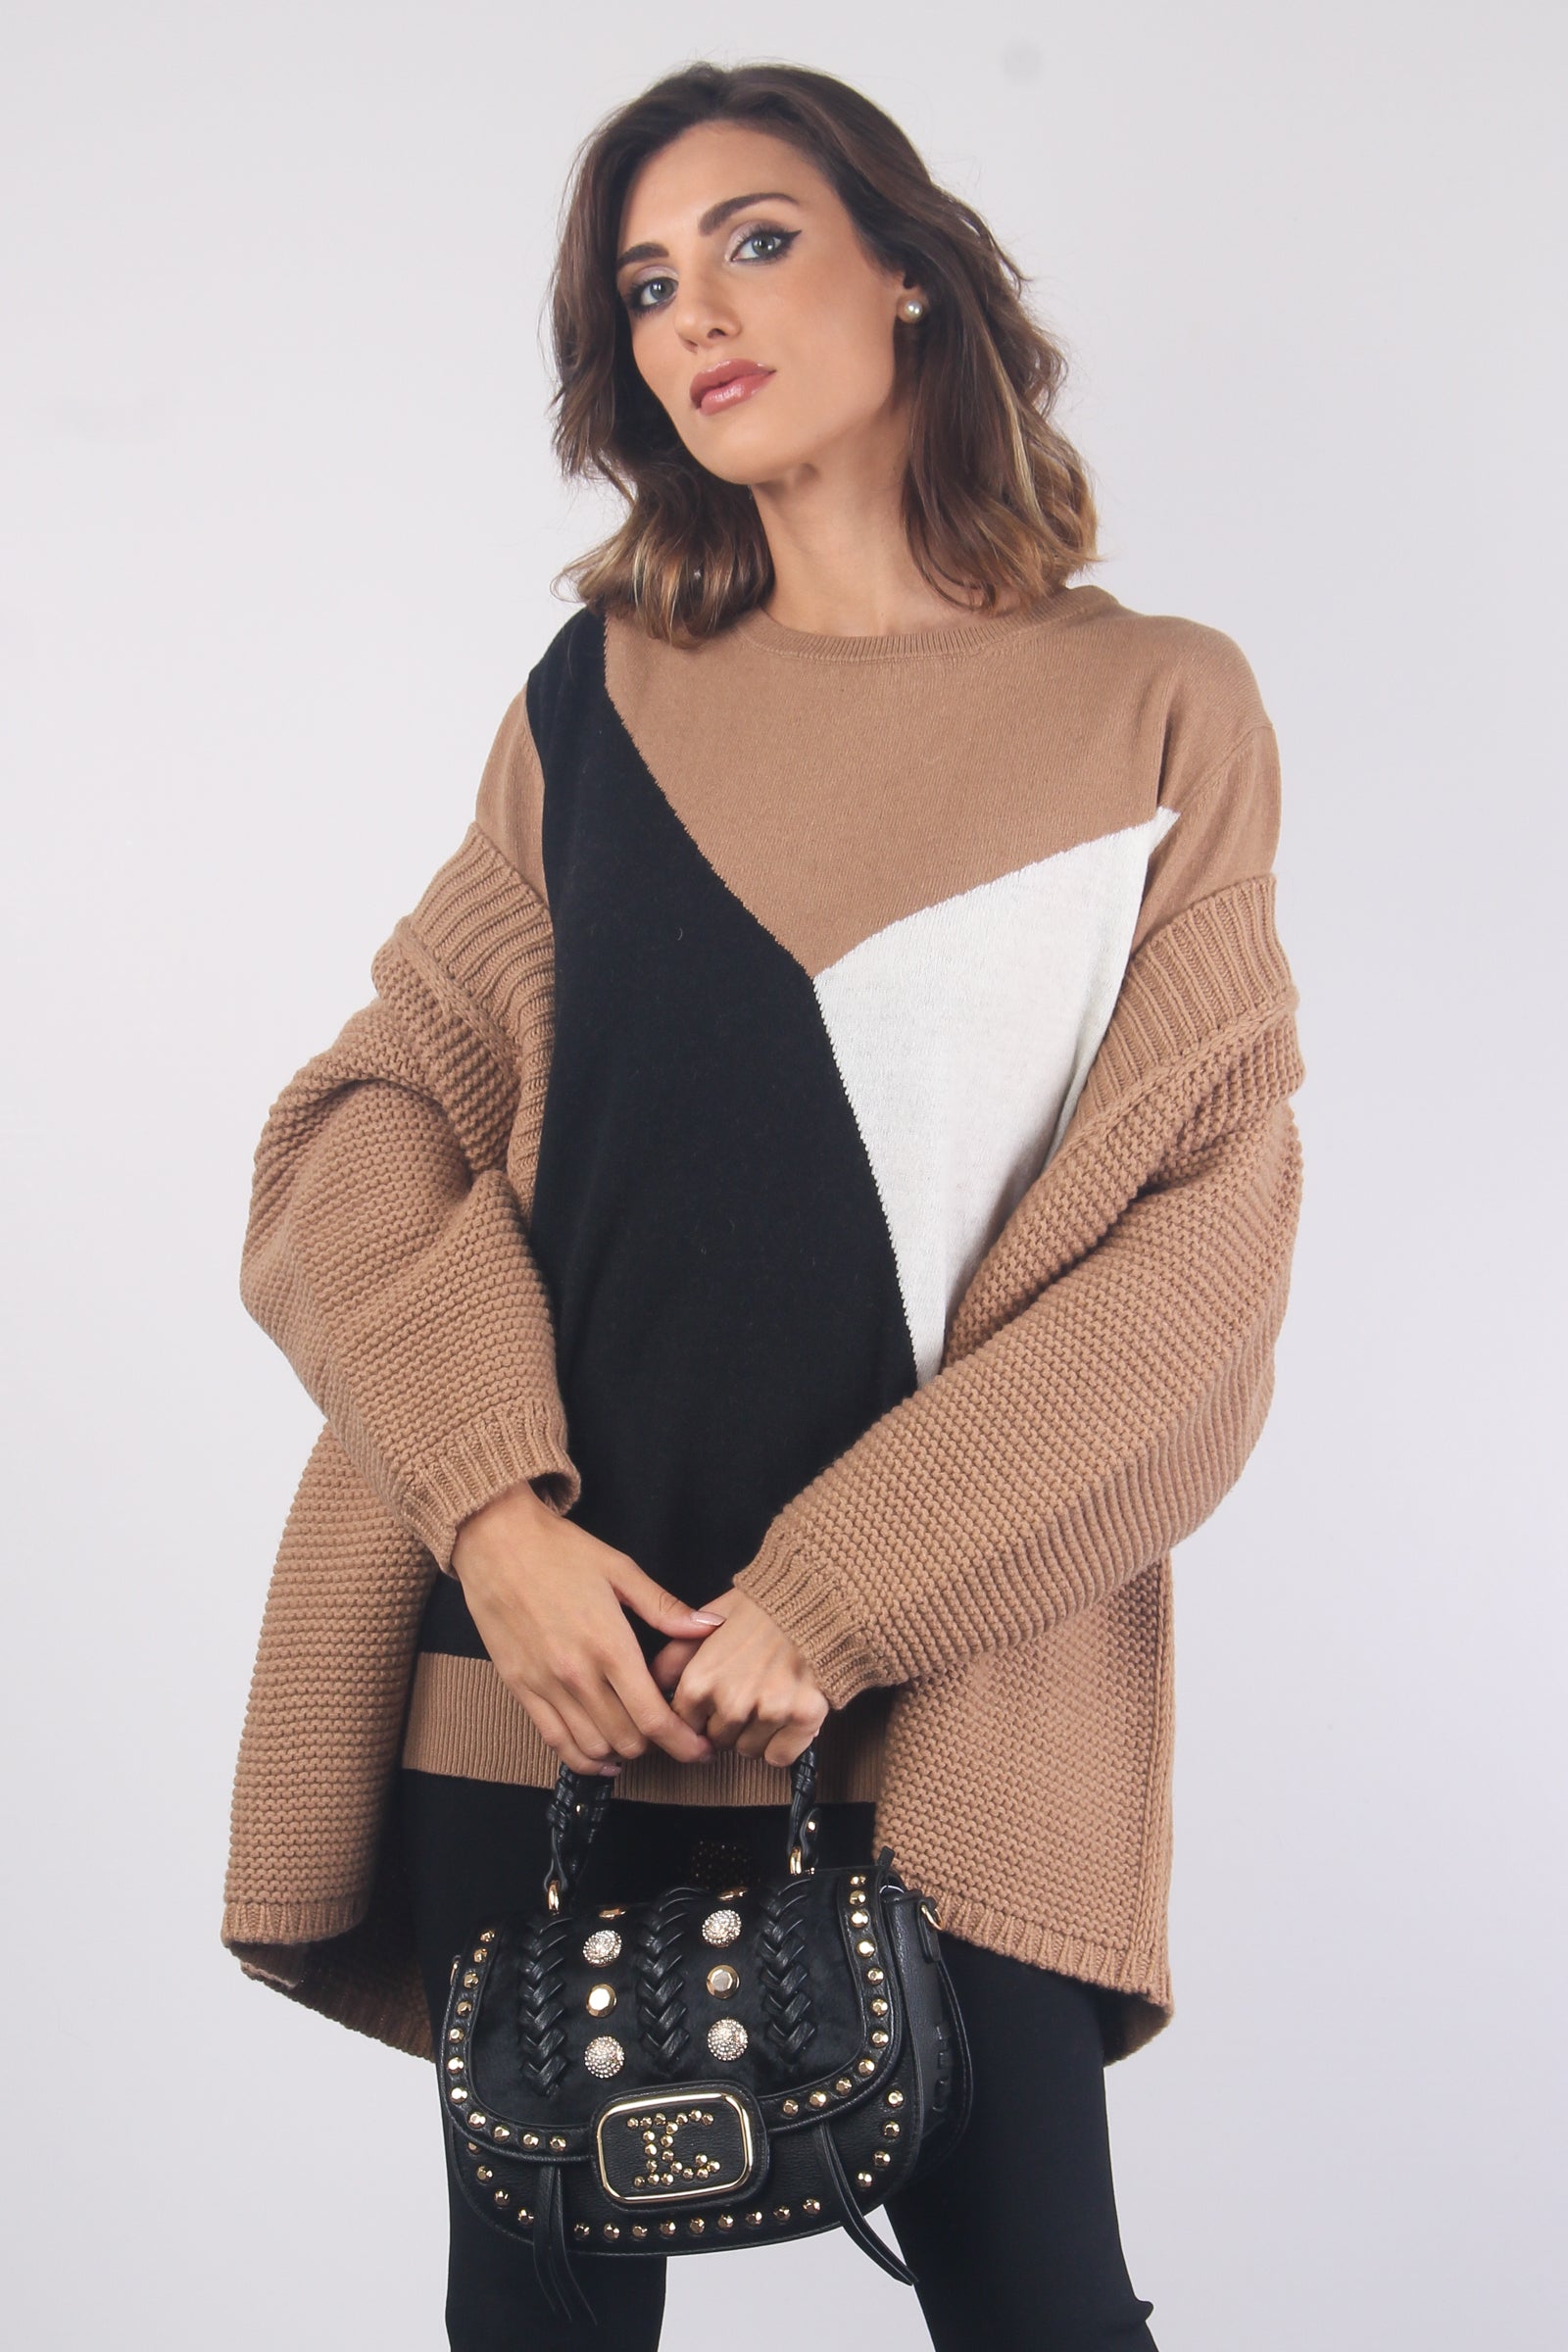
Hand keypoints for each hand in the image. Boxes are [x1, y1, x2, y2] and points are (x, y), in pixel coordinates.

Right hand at [450, 1481, 722, 1776]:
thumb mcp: (620, 1569)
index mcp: (610, 1646)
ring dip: (622, 1752)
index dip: (683, 1743)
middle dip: (658, 1746)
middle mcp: (578, 1675)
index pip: (653, 1718)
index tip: (700, 1749)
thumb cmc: (560, 1550)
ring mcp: (545, 1685)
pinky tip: (601, 1754)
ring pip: (593, 1747)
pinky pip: (554, 1741)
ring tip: (638, 1739)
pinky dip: (582, 1757)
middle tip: (672, 1733)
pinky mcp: (520, 1688)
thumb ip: (665, 1607)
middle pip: (628, 1740)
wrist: (496, 1542)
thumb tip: (711, 1627)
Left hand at [648, 1587, 828, 1768]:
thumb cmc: (763, 1606)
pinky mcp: (804, 1717)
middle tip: (747, 1692)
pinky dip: (783, 1743)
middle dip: (727, 1723)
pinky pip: (779, 1756)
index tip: (712, 1705)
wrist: (818, 1596)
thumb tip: (652, 1680)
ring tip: (768, 1697)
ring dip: (755, 1734)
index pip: (684, 1725)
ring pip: (748, 1751)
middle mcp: (732, 1701)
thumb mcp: (709, 1623)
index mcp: (701, 1680)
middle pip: (717, 1740)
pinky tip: (786, 1715)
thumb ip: (676, 1656)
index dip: (699, 1715)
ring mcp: (769, 1711)